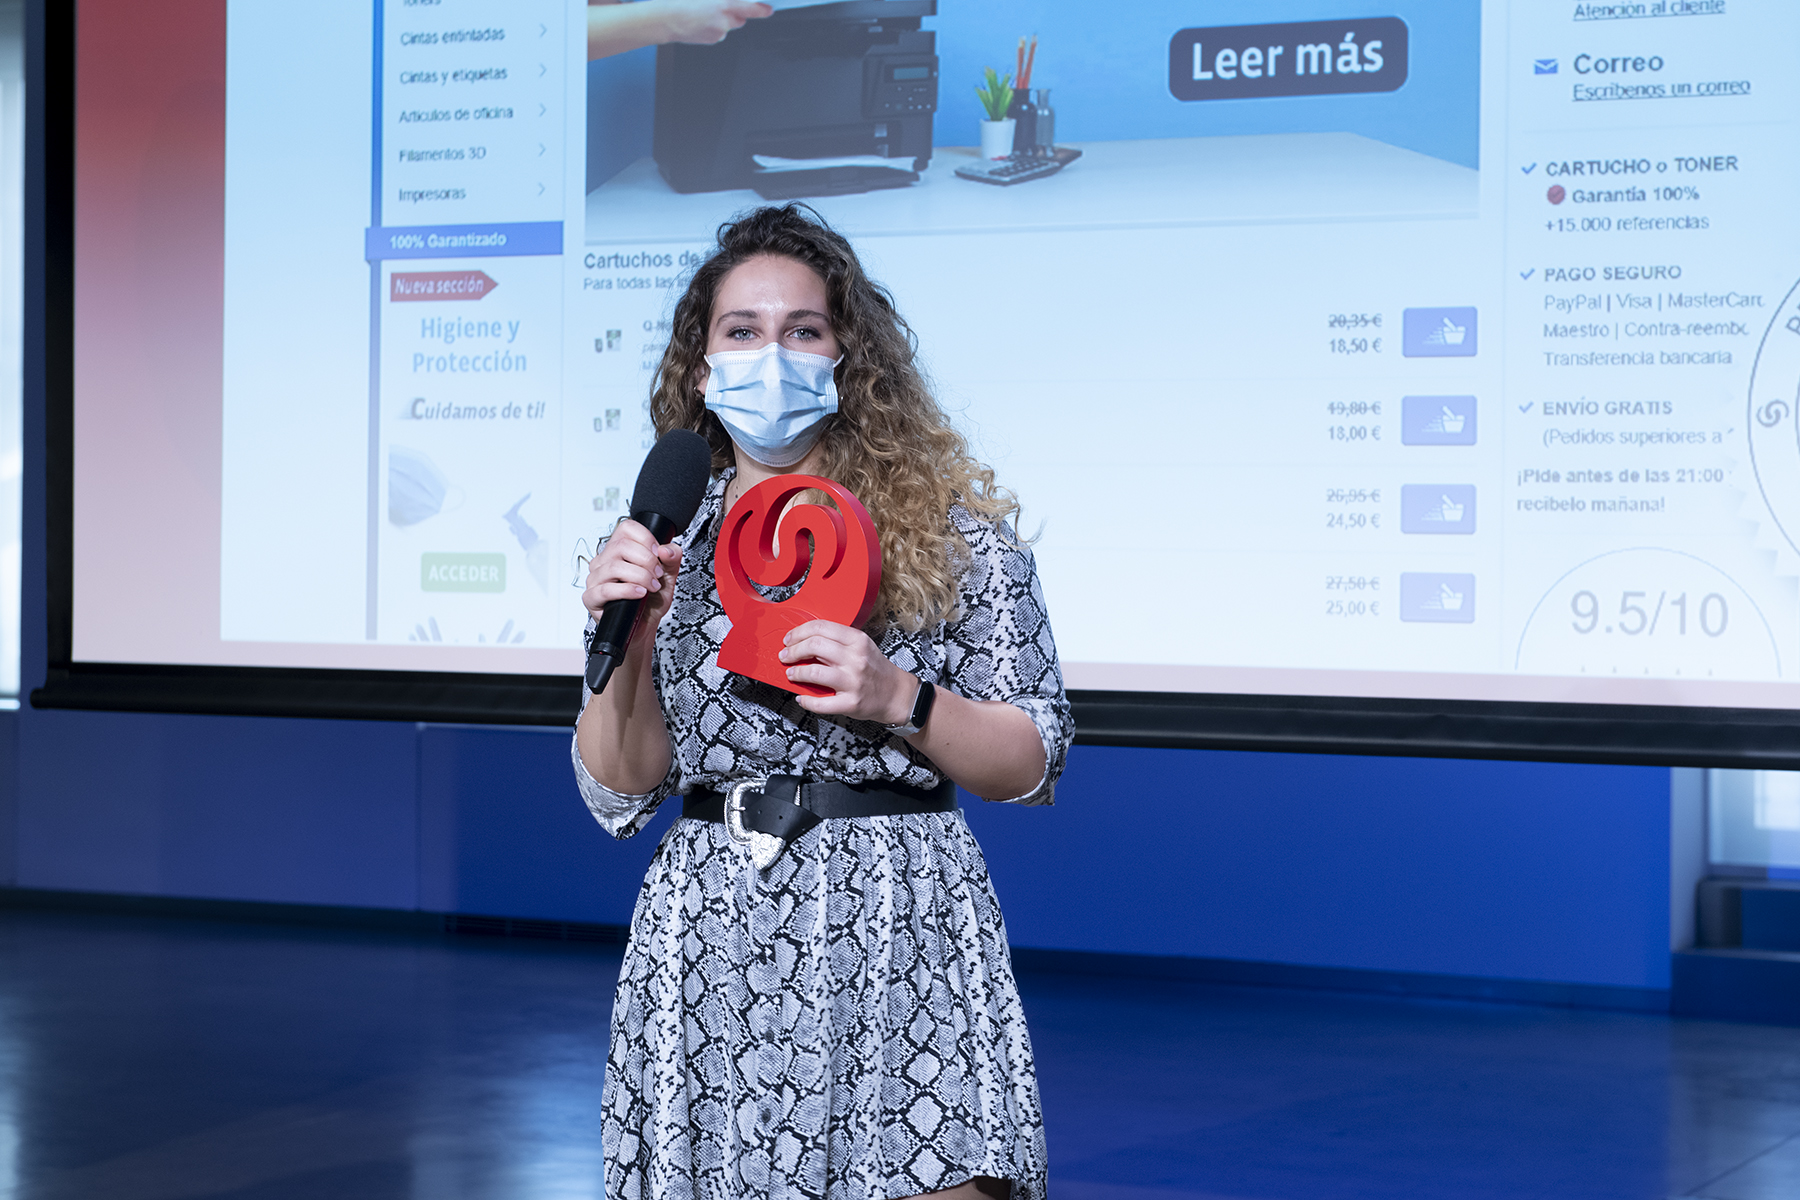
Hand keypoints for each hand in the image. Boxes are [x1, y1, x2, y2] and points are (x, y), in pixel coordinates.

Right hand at [582, 519, 683, 632]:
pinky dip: (627, 590)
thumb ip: (672, 559)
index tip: (658, 554)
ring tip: (651, 587)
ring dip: (640, 576)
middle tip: (657, 575)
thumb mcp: (667, 576)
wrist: (644, 627)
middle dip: (646, 560)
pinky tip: (640, 594)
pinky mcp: (591, 598)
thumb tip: (666, 550)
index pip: (626, 528)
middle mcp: (604, 561)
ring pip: (614, 566)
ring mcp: (595, 579)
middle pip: (621, 546)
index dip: (646, 538)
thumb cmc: (650, 601)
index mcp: (618, 550)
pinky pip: (605, 589)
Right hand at [655, 0, 771, 45]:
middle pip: (741, 18)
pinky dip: (715, 27)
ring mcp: (720, 32)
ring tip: (706, 13)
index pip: (751, 8)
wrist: (666, 20)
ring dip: (724, 19)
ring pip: (730, 25)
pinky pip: (720, 32)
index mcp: (724, 4)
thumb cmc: (683, 1)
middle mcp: (725, 20)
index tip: (768, 9)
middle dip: (737, 12)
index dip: (761, 9)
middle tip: (721, 6)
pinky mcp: (713, 40)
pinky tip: (702, 21)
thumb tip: (732, 1)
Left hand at [779, 620, 916, 724]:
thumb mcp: (862, 647)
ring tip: (792, 673)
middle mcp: (856, 659)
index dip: (799, 632)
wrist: (896, 694)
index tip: (790, 639)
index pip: (821, 627)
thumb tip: (805, 641)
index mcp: (858, 641)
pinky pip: (821, 703)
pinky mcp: (850, 702)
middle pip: (814, 646)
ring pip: (814, 672)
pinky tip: (802, 697)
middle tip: (786, 655)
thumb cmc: (877, 670)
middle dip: (793, 650)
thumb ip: (838, 642)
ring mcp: (853, 681)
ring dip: (797, 673)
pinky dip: (806, 701)